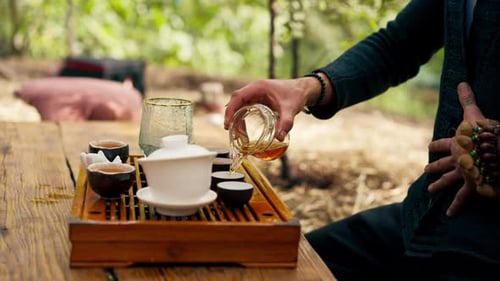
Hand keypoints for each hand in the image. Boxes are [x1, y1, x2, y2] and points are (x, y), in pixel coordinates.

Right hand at [223, 78, 317, 140]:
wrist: (303, 90)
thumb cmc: (296, 94)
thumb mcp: (291, 109)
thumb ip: (286, 123)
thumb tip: (279, 138)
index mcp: (258, 87)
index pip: (238, 97)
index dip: (230, 110)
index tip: (227, 124)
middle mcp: (254, 89)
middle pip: (236, 102)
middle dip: (232, 117)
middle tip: (232, 132)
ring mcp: (255, 93)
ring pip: (239, 105)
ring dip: (236, 118)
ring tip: (238, 134)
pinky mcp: (258, 99)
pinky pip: (245, 107)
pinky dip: (242, 117)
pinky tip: (243, 128)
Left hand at [426, 82, 485, 215]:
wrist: (493, 150)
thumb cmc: (484, 132)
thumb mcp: (474, 114)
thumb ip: (467, 99)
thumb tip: (460, 82)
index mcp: (457, 144)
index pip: (444, 143)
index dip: (437, 144)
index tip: (429, 146)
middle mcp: (457, 159)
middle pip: (443, 164)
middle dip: (435, 167)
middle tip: (426, 171)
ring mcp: (463, 173)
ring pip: (449, 181)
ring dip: (440, 185)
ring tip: (431, 191)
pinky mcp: (471, 184)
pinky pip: (463, 198)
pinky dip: (456, 206)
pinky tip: (449, 214)